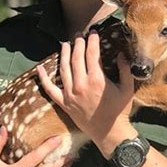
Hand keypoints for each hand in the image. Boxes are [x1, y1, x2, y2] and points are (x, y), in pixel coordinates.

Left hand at [37, 31, 135, 154]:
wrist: (109, 133)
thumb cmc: (120, 111)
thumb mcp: (127, 89)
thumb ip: (125, 70)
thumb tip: (121, 54)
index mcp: (97, 79)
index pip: (92, 54)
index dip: (92, 41)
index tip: (93, 33)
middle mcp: (81, 84)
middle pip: (77, 58)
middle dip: (78, 43)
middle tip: (79, 35)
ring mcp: (70, 94)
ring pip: (64, 68)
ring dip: (64, 54)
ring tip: (65, 44)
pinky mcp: (64, 103)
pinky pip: (50, 89)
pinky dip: (43, 78)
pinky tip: (40, 68)